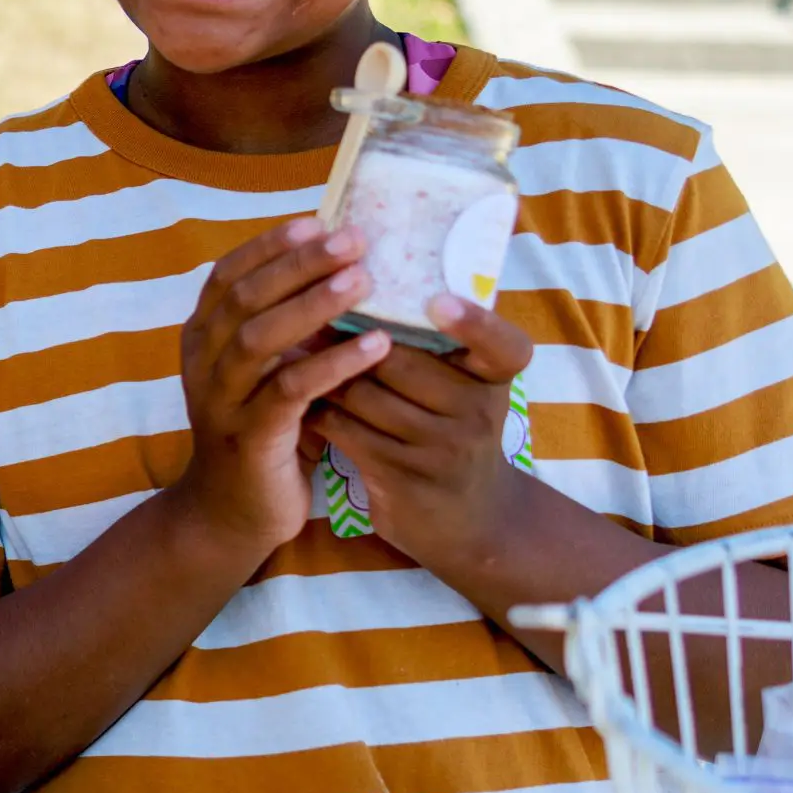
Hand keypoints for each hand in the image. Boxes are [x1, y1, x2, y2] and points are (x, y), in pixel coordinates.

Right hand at [162, 218, 392, 560]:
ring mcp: (221, 399)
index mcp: (203, 338)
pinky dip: (333, 363)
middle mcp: (203, 362)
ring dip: (314, 303)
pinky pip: (290, 390)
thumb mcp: (262, 373)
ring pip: (261, 336)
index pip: (228, 274)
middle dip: (300, 263)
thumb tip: (336, 268)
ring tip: (364, 280)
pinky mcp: (249, 436)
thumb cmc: (259, 433)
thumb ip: (281, 328)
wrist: (228, 515)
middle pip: (246, 296)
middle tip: (354, 238)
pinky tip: (376, 346)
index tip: (318, 220)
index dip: (271, 245)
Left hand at [309, 292, 539, 574]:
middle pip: (400, 359)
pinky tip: (295, 394)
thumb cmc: (455, 430)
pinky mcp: (402, 479)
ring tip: (288, 345)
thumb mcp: (469, 386)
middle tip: (305, 302)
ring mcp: (441, 450)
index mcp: (497, 379)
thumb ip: (444, 339)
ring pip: (363, 393)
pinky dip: (317, 407)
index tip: (437, 300)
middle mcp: (477, 413)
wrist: (467, 521)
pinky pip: (346, 429)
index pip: (504, 346)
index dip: (475, 322)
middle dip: (349, 334)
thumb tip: (383, 271)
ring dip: (323, 370)